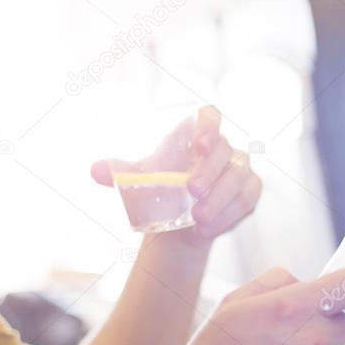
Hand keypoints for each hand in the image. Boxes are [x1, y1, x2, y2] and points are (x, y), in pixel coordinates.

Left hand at [91, 106, 260, 244]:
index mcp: (196, 135)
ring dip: (220, 198)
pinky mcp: (249, 192)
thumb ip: (119, 174)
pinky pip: (247, 199)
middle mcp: (222, 149)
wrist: (181, 223)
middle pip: (225, 151)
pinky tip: (211, 228)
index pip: (210, 116)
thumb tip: (95, 171)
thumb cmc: (162, 192)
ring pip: (239, 177)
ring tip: (199, 219)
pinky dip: (229, 214)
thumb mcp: (139, 182)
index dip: (208, 127)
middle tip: (192, 192)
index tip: (199, 146)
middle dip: (209, 172)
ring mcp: (238, 170)